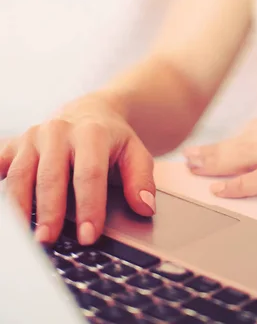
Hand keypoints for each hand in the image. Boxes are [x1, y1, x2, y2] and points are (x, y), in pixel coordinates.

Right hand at [0, 93, 154, 244]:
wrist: (90, 112)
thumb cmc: (112, 139)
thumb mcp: (135, 152)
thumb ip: (141, 179)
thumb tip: (144, 206)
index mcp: (91, 133)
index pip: (89, 173)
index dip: (89, 206)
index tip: (88, 235)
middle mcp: (58, 131)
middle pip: (51, 175)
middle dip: (50, 210)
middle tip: (49, 240)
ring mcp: (33, 136)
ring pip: (20, 173)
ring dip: (20, 206)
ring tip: (24, 235)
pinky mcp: (15, 144)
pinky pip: (0, 163)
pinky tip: (4, 210)